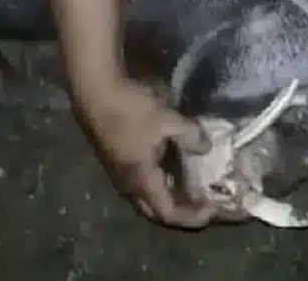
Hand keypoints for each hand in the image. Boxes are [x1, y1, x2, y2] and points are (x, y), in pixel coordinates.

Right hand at [76, 78, 217, 228]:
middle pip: (156, 211)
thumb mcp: (167, 119)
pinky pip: (140, 181)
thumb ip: (191, 136)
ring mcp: (118, 173)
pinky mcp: (115, 159)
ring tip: (191, 184)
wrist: (94, 90)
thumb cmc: (130, 108)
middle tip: (202, 201)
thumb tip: (206, 147)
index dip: (192, 216)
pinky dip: (159, 181)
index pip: (169, 214)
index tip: (213, 207)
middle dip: (181, 211)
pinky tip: (171, 164)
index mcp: (141, 181)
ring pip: (146, 196)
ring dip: (169, 195)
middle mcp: (128, 185)